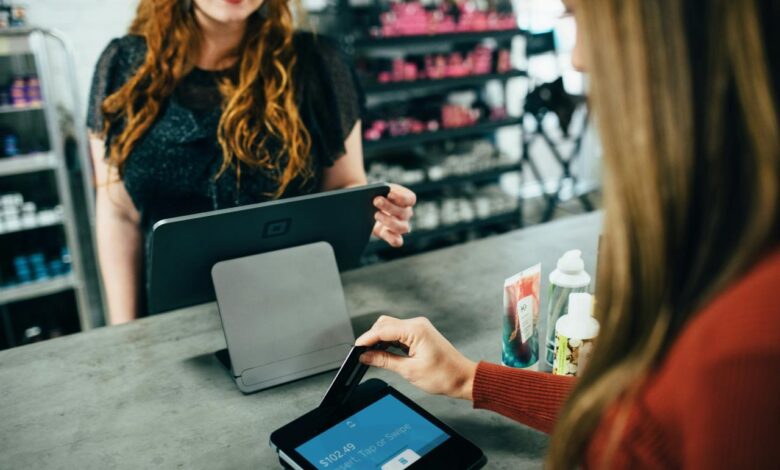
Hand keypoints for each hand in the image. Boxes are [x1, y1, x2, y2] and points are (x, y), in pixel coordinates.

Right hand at [355, 316, 476, 400]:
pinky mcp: (419, 334)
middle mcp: (417, 324)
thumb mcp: (409, 370)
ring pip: (390, 327)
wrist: (462, 378)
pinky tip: (383, 353)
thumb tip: (366, 356)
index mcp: (415, 330)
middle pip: (384, 324)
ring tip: (371, 356)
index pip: (382, 330)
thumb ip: (384, 361)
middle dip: (371, 338)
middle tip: (362, 354)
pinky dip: (389, 342)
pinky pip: (398, 333)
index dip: (366, 339)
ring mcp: (418, 328)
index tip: (355, 349)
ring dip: (379, 340)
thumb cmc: (443, 375)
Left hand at [373, 184, 415, 247]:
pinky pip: (397, 241)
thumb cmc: (374, 194)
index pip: (410, 199)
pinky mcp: (391, 236)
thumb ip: (379, 189)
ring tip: (375, 214)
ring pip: (402, 228)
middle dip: (389, 206)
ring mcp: (400, 226)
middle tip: (376, 201)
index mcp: (405, 200)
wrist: (364, 206)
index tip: (389, 193)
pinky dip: (392, 238)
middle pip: (404, 212)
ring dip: (389, 221)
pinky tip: (384, 231)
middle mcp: (405, 213)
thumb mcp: (377, 188)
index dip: (402, 197)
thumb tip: (376, 194)